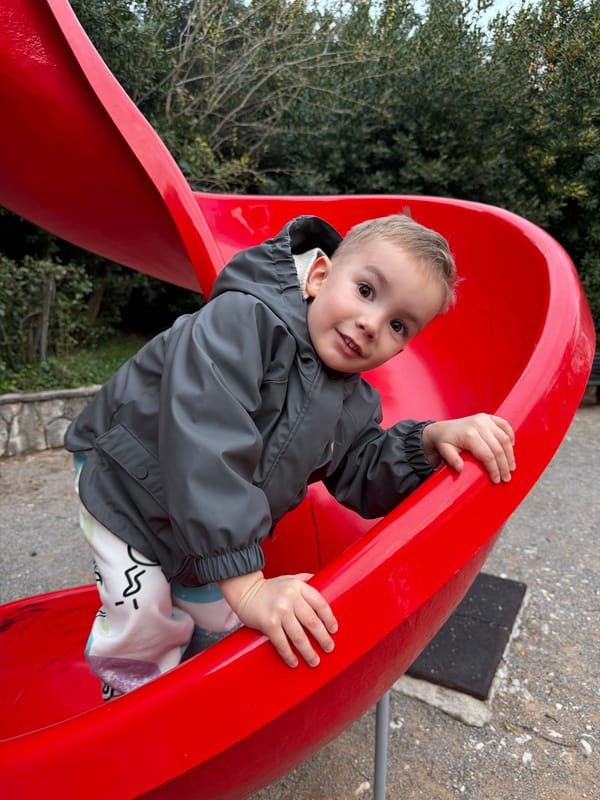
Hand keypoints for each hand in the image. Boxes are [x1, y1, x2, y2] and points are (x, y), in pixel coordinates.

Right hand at [218, 571, 337, 667]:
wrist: (244, 590)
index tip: (334, 630)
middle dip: (323, 638)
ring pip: (299, 636)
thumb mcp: (290, 578)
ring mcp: (280, 610)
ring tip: (314, 660)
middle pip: (312, 622)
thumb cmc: (269, 587)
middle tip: (329, 648)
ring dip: (308, 652)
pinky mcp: (269, 623)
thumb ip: (306, 580)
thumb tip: (325, 582)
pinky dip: (289, 655)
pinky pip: (282, 643)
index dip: (329, 619)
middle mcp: (291, 597)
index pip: (320, 604)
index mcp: (299, 586)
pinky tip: (294, 661)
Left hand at [421, 413, 515, 483]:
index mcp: (469, 434)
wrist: (443, 429)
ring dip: (510, 454)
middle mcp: (479, 425)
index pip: (487, 455)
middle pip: (498, 448)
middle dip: (504, 466)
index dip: (494, 469)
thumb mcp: (444, 450)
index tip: (496, 480)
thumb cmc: (445, 441)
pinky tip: (511, 448)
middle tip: (506, 478)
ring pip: (504, 439)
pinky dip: (510, 436)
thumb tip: (460, 468)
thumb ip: (451, 459)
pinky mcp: (489, 417)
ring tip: (511, 467)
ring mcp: (485, 419)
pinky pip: (505, 425)